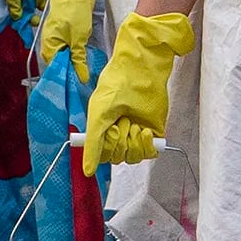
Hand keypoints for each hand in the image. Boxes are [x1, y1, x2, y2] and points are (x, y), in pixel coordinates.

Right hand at [81, 8, 192, 170]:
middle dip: (119, 141)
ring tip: (132, 121)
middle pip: (117, 157)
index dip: (106, 149)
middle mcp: (120, 133)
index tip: (110, 130)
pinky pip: (149, 153)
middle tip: (122, 120)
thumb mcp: (98, 114)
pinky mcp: (153, 132)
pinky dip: (146, 144)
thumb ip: (93, 144)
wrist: (141, 70)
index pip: (103, 155)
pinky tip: (143, 130)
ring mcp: (136, 133)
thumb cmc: (116, 85)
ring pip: (133, 157)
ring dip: (133, 141)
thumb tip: (87, 171)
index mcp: (103, 129)